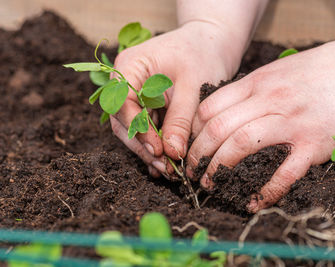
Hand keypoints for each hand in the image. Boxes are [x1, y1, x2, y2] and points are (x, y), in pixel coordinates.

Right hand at [110, 21, 241, 176]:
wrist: (211, 43)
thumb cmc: (203, 55)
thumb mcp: (193, 87)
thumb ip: (180, 120)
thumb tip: (171, 154)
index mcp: (130, 67)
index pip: (123, 103)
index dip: (138, 130)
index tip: (158, 150)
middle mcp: (124, 81)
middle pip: (123, 120)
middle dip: (143, 146)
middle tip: (165, 168)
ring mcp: (133, 93)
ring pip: (132, 128)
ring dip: (148, 149)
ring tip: (168, 169)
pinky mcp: (144, 103)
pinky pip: (144, 127)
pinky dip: (154, 144)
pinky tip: (166, 161)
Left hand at [186, 39, 334, 211]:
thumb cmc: (312, 72)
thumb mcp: (274, 72)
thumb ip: (247, 91)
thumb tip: (217, 111)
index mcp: (256, 83)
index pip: (209, 108)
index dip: (193, 131)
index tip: (188, 145)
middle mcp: (269, 101)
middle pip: (218, 128)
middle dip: (198, 154)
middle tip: (191, 170)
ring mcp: (291, 122)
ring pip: (241, 145)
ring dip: (219, 168)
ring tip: (209, 183)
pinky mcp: (313, 144)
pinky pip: (285, 172)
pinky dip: (266, 191)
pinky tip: (253, 202)